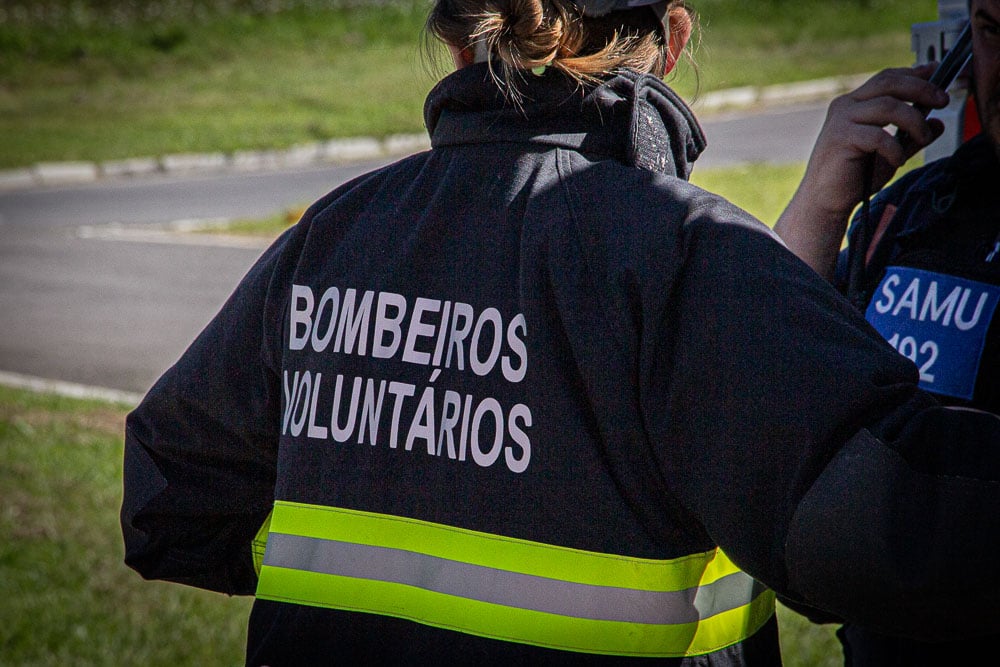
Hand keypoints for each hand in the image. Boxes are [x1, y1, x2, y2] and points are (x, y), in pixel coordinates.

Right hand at [775, 64, 948, 278]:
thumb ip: (911, 137)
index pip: (887, 78)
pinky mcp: (841, 139)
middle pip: (889, 83)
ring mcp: (841, 121)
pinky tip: (898, 161)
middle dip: (921, 88)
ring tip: (922, 138)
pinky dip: (895, 148)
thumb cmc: (853, 178)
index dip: (914, 73)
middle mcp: (845, 106)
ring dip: (914, 120)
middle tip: (942, 101)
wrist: (824, 202)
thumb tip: (937, 123)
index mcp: (854, 104)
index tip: (937, 72)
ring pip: (888, 105)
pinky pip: (879, 135)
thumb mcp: (891, 153)